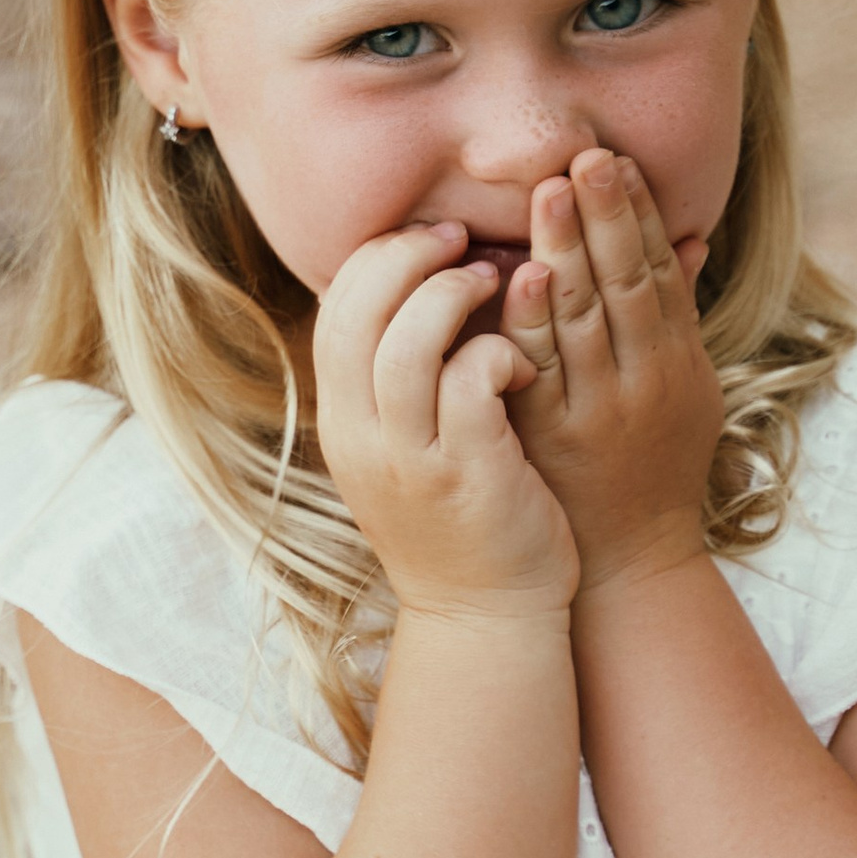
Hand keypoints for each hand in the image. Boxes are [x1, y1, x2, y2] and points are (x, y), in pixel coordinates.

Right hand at [314, 223, 576, 624]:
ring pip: (410, 340)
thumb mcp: (401, 451)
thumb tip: (411, 291)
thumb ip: (395, 383)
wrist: (489, 617)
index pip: (332, 309)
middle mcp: (361, 438)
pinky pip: (471, 378)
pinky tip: (524, 362)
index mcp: (341, 422)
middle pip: (360, 311)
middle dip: (410, 257)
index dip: (377, 258)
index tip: (429, 239)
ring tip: (494, 285)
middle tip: (461, 242)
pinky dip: (500, 350)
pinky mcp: (467, 472)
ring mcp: (409, 458)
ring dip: (455, 294)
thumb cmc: (460, 521)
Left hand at [500, 149, 720, 593]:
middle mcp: (644, 379)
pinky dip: (533, 322)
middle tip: (586, 154)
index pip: (658, 271)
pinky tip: (522, 277)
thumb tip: (690, 237)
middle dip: (606, 215)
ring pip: (586, 317)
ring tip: (552, 189)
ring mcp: (598, 407)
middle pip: (626, 283)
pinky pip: (540, 371)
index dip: (639, 215)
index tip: (618, 161)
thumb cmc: (652, 468)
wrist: (630, 563)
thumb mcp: (687, 391)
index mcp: (677, 360)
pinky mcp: (553, 437)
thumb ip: (678, 313)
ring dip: (569, 249)